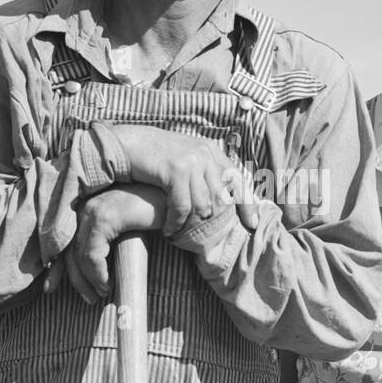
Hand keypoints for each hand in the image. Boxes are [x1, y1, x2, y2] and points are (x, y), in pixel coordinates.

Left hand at [44, 184, 166, 303]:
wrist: (176, 200)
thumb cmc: (153, 215)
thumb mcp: (123, 231)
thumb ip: (105, 244)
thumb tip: (90, 270)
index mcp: (87, 208)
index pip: (62, 241)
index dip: (55, 267)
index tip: (51, 288)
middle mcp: (85, 207)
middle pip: (68, 250)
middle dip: (74, 279)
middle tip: (88, 299)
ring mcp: (93, 210)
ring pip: (79, 255)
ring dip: (89, 280)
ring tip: (103, 293)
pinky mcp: (105, 217)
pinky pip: (93, 254)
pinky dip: (98, 273)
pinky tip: (108, 284)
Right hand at [115, 125, 258, 236]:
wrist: (129, 144)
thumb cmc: (156, 158)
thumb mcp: (186, 161)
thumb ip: (204, 174)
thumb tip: (222, 202)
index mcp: (212, 151)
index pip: (238, 181)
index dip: (248, 205)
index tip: (252, 225)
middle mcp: (206, 154)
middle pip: (221, 199)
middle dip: (213, 222)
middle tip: (201, 238)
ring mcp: (192, 161)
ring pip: (203, 206)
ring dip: (190, 225)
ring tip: (180, 234)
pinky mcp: (176, 170)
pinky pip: (183, 206)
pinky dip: (176, 222)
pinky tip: (169, 230)